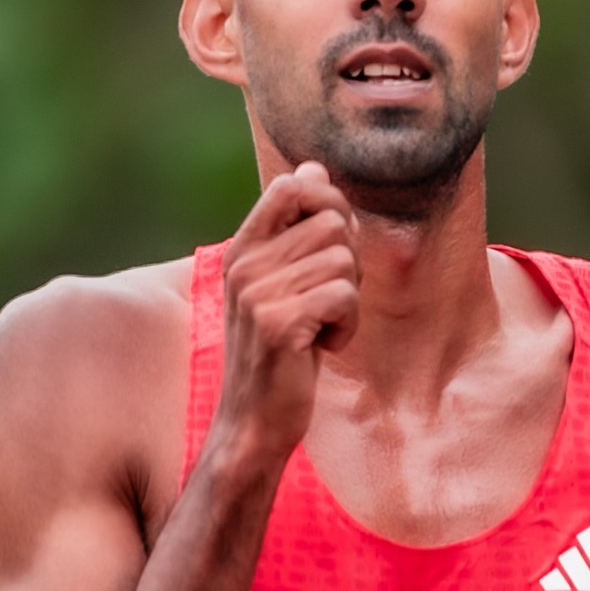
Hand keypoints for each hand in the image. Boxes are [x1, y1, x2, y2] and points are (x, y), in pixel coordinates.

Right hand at [212, 161, 359, 464]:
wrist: (252, 423)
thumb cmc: (278, 354)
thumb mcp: (282, 284)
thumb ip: (297, 228)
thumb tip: (314, 167)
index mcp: (242, 249)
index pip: (293, 186)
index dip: (329, 207)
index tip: (329, 250)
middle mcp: (243, 265)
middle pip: (332, 223)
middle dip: (347, 264)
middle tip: (323, 304)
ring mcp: (257, 294)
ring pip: (343, 259)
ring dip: (347, 299)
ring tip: (318, 327)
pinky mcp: (278, 324)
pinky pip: (343, 296)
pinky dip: (346, 326)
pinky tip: (321, 346)